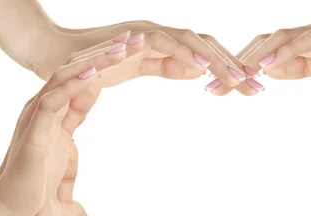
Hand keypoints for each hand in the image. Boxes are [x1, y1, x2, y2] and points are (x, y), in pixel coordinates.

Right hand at [0, 37, 128, 215]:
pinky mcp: (34, 134)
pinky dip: (71, 86)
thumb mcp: (65, 140)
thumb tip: (87, 95)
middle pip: (75, 71)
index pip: (80, 77)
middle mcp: (42, 107)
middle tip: (132, 40)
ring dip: (93, 63)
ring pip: (64, 79)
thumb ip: (74, 115)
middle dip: (103, 54)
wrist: (12, 207)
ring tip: (119, 49)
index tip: (130, 48)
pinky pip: (52, 103)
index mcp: (52, 109)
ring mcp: (36, 118)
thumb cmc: (38, 181)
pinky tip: (91, 75)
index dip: (104, 61)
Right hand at [34, 23, 249, 88]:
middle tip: (258, 88)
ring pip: (191, 42)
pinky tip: (201, 67)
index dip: (229, 69)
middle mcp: (161, 34)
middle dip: (234, 66)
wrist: (52, 56)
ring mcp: (147, 32)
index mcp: (166, 45)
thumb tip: (195, 71)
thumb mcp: (140, 67)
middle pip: (206, 46)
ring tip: (239, 79)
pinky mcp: (131, 36)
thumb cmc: (94, 65)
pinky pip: (162, 43)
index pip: (205, 54)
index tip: (251, 88)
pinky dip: (182, 53)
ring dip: (216, 61)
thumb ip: (168, 66)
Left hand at [211, 20, 310, 95]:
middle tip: (209, 88)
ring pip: (278, 41)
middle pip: (263, 46)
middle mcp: (309, 34)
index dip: (239, 70)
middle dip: (234, 66)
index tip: (216, 89)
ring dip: (252, 59)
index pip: (264, 55)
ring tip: (229, 78)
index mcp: (303, 45)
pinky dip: (284, 52)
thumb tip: (273, 71)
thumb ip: (301, 66)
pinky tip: (265, 67)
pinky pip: (306, 43)